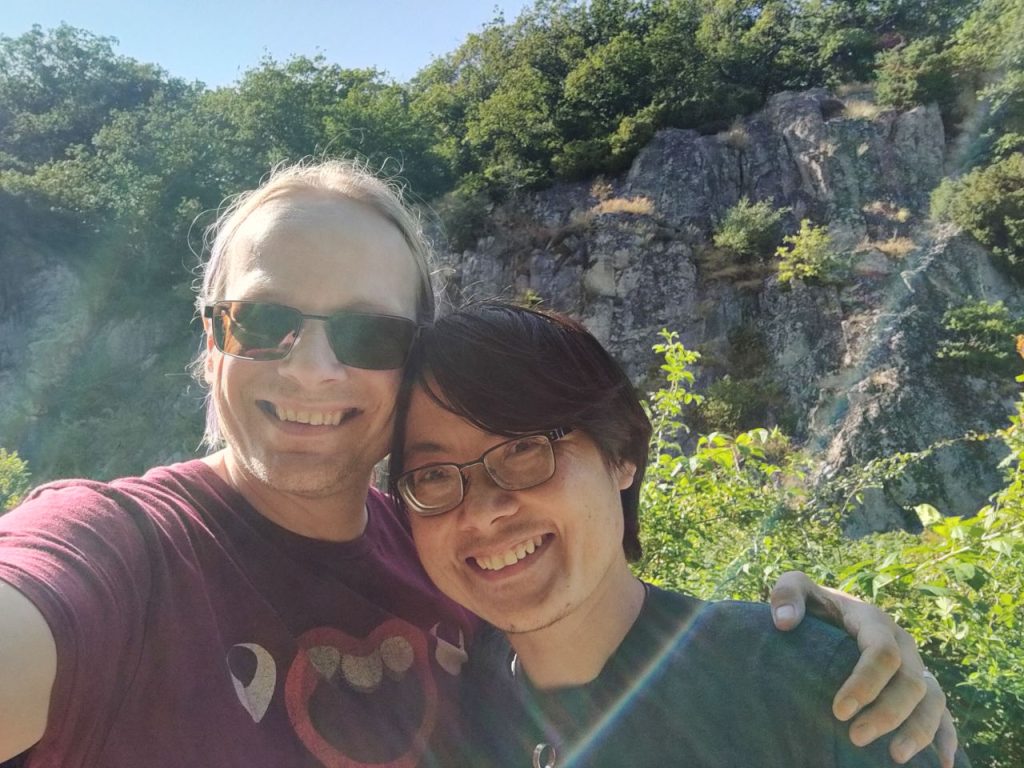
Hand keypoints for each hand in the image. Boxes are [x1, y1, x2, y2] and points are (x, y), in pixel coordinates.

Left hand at [769, 571, 957, 767]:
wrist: (832, 609)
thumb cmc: (812, 604)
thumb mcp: (795, 587)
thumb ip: (786, 594)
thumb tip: (784, 622)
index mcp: (873, 620)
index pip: (881, 652)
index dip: (865, 683)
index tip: (838, 711)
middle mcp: (902, 643)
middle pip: (910, 681)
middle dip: (888, 713)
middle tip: (856, 738)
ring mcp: (915, 665)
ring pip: (932, 699)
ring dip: (920, 730)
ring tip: (895, 757)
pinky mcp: (920, 684)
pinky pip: (941, 711)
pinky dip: (946, 736)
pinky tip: (941, 764)